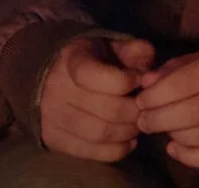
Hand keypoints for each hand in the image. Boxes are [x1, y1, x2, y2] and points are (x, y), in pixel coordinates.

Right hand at [37, 35, 155, 161]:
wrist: (58, 77)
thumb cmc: (96, 60)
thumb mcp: (116, 45)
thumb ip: (136, 52)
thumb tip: (147, 73)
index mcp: (72, 59)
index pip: (98, 77)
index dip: (127, 82)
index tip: (139, 81)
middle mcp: (56, 87)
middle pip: (107, 110)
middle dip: (135, 112)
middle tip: (145, 109)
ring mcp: (51, 115)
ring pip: (100, 133)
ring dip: (127, 132)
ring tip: (138, 125)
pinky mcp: (52, 138)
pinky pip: (89, 152)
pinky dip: (116, 150)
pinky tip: (128, 141)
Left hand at [135, 41, 198, 168]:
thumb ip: (177, 68)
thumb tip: (147, 83)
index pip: (188, 81)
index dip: (158, 94)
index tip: (141, 100)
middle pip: (196, 112)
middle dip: (162, 118)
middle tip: (143, 120)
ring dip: (176, 136)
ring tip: (162, 130)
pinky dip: (192, 156)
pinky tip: (175, 148)